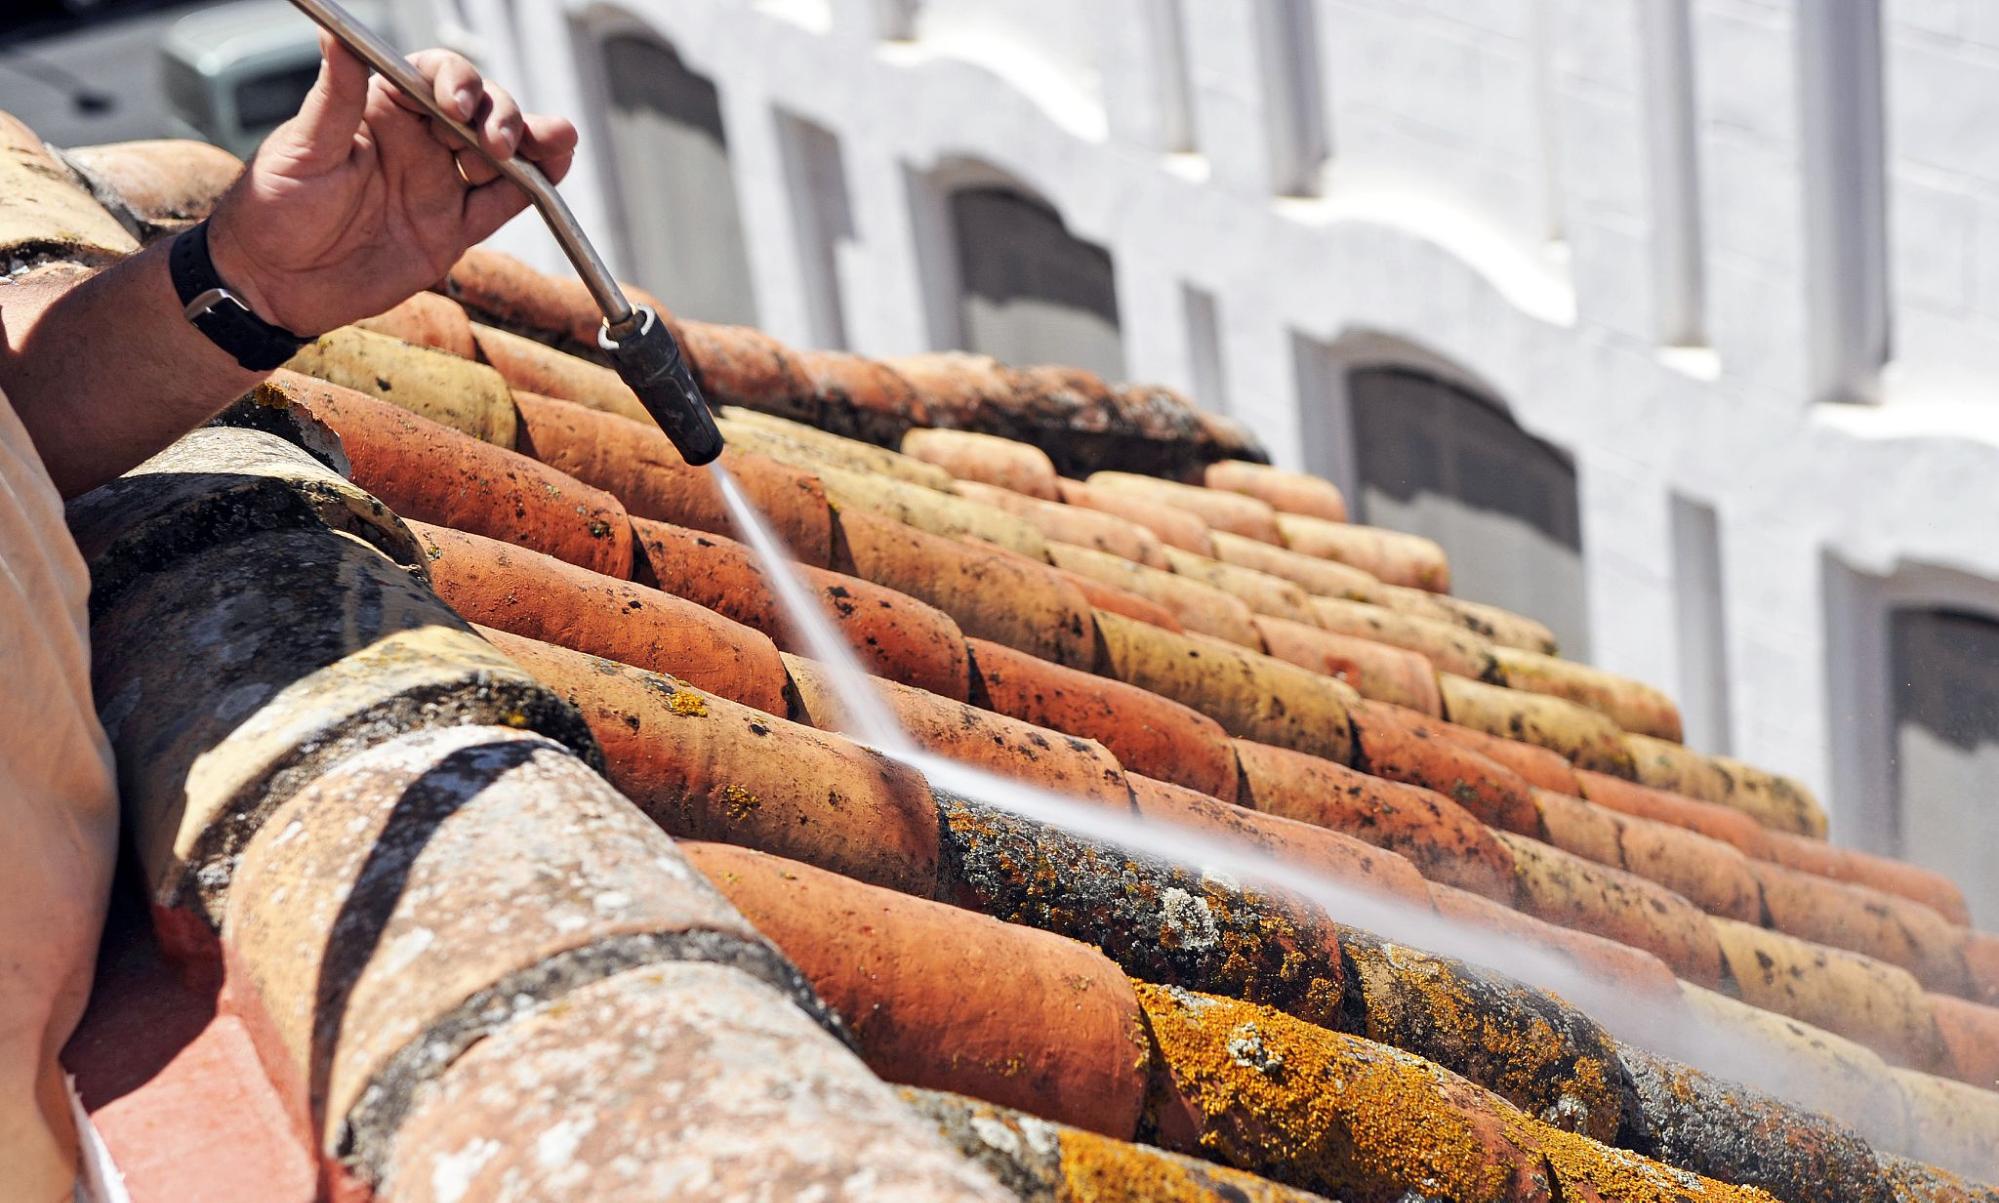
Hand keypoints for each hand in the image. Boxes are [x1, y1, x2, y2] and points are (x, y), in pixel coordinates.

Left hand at [204, 34, 577, 335]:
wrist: (272, 285)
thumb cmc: (271, 209)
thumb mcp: (300, 150)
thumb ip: (332, 98)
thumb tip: (335, 37)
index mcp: (382, 112)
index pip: (434, 78)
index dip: (456, 81)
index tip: (456, 105)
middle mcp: (417, 144)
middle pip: (480, 112)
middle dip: (501, 115)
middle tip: (498, 142)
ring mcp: (439, 187)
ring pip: (502, 155)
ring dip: (533, 142)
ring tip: (554, 142)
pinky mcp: (451, 232)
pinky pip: (503, 205)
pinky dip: (535, 189)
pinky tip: (554, 174)